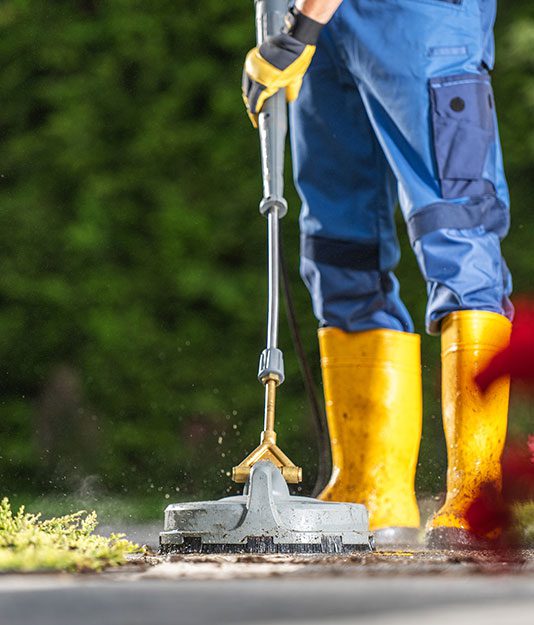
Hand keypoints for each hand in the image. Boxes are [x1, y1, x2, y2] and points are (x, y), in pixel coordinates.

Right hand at [242, 10, 321, 126]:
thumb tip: (288, 100)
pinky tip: (254, 87)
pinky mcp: (253, 57)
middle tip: (254, 113)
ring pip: (246, 85)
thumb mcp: (295, 80)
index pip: (254, 102)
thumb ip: (290, 92)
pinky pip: (248, 74)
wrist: (295, 38)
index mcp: (264, 83)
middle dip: (250, 105)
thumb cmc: (297, 60)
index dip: (254, 114)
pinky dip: (250, 83)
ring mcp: (252, 64)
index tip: (255, 120)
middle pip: (247, 95)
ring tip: (253, 102)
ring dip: (249, 94)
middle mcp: (255, 74)